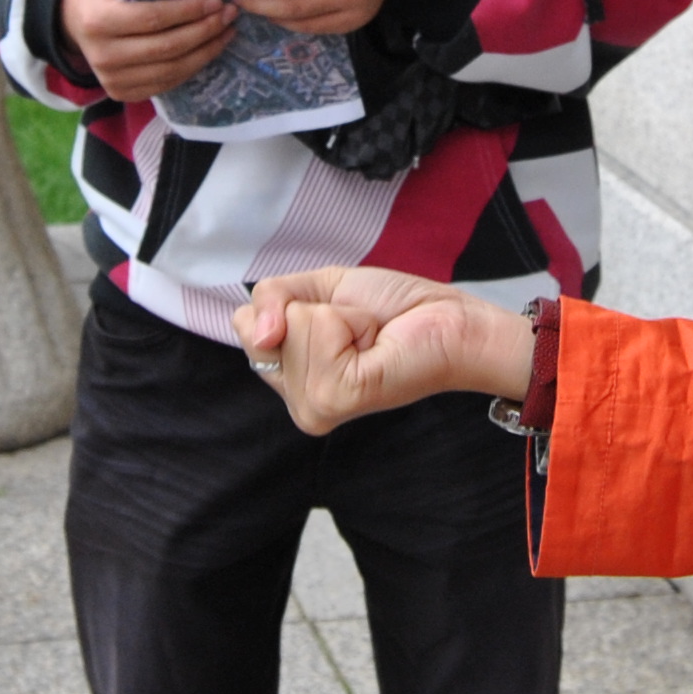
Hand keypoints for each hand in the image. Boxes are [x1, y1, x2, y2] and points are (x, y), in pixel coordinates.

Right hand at [60, 0, 237, 101]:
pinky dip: (192, 67)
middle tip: (228, 15)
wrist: (75, 23)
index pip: (152, 18)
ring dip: (206, 51)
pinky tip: (209, 50)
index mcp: (99, 20)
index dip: (188, 11)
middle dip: (204, 31)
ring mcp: (111, 80)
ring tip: (226, 32)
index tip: (215, 1)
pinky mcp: (122, 94)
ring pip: (171, 70)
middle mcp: (103, 55)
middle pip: (166, 48)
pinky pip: (167, 83)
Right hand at [231, 265, 530, 436]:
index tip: (337, 320)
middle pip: (261, 325)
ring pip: (291, 324)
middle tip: (359, 330)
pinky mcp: (336, 398)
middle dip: (317, 310)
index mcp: (289, 380)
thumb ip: (271, 298)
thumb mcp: (318, 288)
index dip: (290, 303)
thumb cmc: (393, 308)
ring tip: (370, 338)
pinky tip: (375, 345)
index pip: (242, 323)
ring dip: (340, 318)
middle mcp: (297, 402)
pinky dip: (352, 322)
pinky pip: (317, 329)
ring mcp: (314, 405)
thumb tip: (260, 332)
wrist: (449, 321)